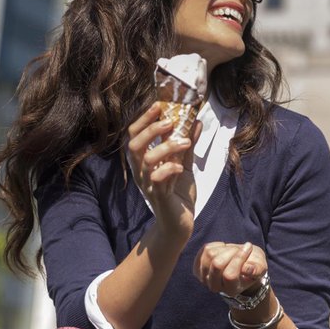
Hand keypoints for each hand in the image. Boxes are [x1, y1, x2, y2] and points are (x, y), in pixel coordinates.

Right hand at [126, 103, 199, 237]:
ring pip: (147, 160)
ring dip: (166, 147)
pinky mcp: (159, 196)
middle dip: (150, 130)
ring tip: (185, 142)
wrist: (179, 223)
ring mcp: (148, 184)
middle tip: (170, 121)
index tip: (158, 105)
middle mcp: (142, 171)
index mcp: (144, 161)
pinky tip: (180, 167)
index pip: (134, 135)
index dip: (143, 119)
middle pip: (134, 145)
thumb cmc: (178, 193)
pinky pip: (157, 180)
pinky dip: (169, 169)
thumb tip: (196, 122)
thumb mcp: (184, 164)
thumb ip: (188, 145)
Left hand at [193, 241, 266, 297]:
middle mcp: (216, 287)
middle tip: (240, 248)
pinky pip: (204, 250)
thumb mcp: (261, 267)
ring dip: (225, 248)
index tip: (249, 247)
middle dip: (231, 251)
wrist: (241, 265)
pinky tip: (224, 249)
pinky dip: (216, 245)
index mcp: (232, 290)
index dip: (239, 258)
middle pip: (217, 264)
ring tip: (233, 250)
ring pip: (210, 254)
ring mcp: (204, 278)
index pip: (230, 275)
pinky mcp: (197, 268)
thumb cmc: (253, 265)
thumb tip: (247, 269)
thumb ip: (257, 269)